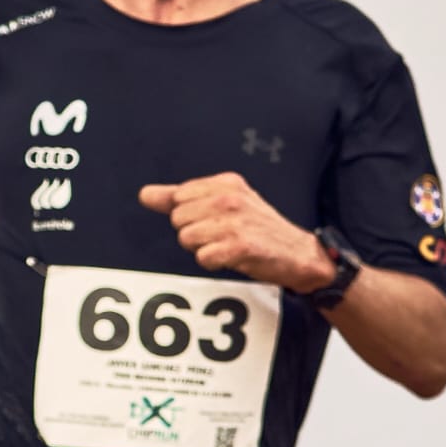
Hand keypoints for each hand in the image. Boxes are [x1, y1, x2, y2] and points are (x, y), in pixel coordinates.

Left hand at [138, 174, 331, 290]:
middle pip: (179, 220)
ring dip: (204, 250)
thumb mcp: (225, 204)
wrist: (300, 254)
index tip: (215, 221)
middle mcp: (229, 198)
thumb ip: (181, 198)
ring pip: (187, 239)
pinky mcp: (239, 246)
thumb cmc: (260, 230)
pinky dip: (214, 263)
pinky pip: (203, 258)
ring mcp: (234, 222)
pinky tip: (233, 258)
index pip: (179, 198)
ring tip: (227, 247)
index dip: (191, 216)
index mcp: (226, 183)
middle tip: (222, 237)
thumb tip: (145, 195)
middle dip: (195, 234)